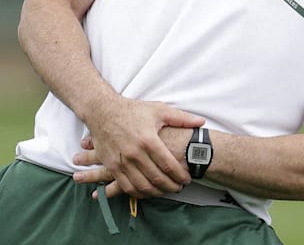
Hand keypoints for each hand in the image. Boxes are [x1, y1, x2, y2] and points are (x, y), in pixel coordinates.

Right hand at [72, 97, 202, 198]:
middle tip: (179, 188)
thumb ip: (181, 118)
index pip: (168, 165)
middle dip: (171, 186)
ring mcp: (121, 161)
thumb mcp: (158, 110)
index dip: (180, 175)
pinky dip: (139, 193)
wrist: (102, 111)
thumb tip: (201, 122)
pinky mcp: (112, 166)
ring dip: (157, 192)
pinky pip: (126, 186)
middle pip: (157, 178)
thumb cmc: (132, 110)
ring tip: (166, 191)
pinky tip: (147, 192)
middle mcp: (134, 153)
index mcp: (148, 140)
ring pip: (142, 186)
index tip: (187, 179)